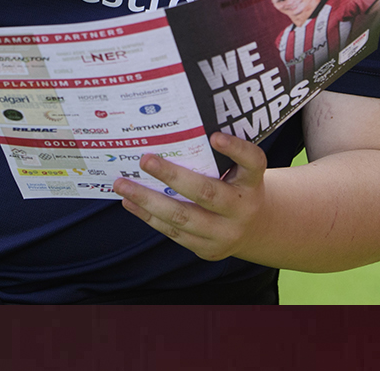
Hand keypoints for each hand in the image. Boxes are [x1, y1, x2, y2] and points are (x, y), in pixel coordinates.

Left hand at [113, 131, 269, 261]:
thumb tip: (172, 130)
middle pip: (206, 192)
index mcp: (252, 181)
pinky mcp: (208, 249)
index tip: (215, 136)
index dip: (236, 149)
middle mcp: (243, 208)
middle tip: (145, 159)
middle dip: (172, 176)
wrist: (257, 229)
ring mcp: (225, 233)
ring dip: (147, 200)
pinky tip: (130, 202)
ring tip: (122, 184)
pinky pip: (174, 232)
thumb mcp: (239, 171)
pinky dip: (149, 216)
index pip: (252, 162)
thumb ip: (218, 155)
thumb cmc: (238, 186)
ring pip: (182, 217)